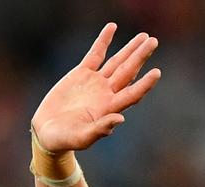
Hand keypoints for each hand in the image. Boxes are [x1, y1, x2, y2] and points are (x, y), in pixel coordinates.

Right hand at [31, 23, 160, 152]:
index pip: (132, 94)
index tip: (157, 72)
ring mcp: (95, 82)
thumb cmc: (65, 140)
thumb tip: (120, 119)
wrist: (47, 132)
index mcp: (109, 108)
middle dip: (140, 56)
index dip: (144, 84)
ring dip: (129, 49)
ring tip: (144, 36)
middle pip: (128, 72)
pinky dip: (103, 41)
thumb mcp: (81, 138)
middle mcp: (106, 93)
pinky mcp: (81, 74)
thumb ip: (99, 130)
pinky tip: (112, 27)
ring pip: (116, 62)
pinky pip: (95, 54)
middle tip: (153, 41)